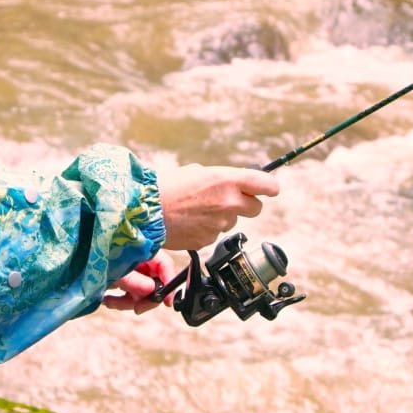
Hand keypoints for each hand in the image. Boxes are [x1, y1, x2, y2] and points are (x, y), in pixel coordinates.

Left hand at [102, 254, 175, 313]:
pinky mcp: (122, 279)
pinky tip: (107, 301)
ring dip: (128, 302)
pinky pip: (128, 295)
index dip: (169, 284)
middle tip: (137, 309)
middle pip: (154, 283)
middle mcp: (140, 261)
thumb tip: (152, 290)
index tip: (168, 302)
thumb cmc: (96, 255)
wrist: (75, 254)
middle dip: (145, 298)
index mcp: (143, 251)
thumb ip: (134, 279)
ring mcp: (131, 270)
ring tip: (110, 303)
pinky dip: (120, 301)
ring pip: (141, 293)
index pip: (164, 266)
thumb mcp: (115, 268)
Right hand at [156, 164, 279, 251]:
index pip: (267, 184)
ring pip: (231, 222)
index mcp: (226, 180)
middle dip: (245, 204)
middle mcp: (228, 202)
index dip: (269, 187)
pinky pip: (214, 234)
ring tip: (195, 211)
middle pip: (256, 208)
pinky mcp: (209, 240)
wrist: (143, 211)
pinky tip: (188, 222)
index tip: (267, 189)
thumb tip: (229, 185)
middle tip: (226, 201)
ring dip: (220, 217)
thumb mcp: (194, 172)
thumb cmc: (164, 187)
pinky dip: (204, 229)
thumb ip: (218, 179)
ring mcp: (220, 224)